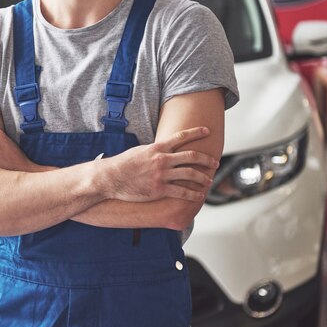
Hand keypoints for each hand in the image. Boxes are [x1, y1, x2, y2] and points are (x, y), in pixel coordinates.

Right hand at [100, 127, 217, 202]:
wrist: (111, 178)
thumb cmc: (124, 164)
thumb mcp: (140, 151)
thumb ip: (155, 150)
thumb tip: (164, 147)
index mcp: (157, 148)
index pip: (181, 137)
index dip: (196, 132)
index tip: (207, 130)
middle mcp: (162, 160)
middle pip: (191, 156)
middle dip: (206, 159)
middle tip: (215, 162)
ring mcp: (161, 175)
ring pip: (190, 174)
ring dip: (203, 177)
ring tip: (209, 180)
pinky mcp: (159, 189)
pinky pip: (182, 192)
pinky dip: (193, 194)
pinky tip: (199, 195)